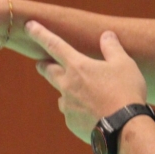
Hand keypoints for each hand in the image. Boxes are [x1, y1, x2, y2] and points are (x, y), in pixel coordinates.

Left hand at [28, 21, 146, 143]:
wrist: (124, 128)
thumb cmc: (126, 92)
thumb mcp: (124, 64)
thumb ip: (112, 48)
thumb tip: (107, 35)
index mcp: (78, 66)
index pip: (54, 45)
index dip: (40, 33)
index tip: (29, 25)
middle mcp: (67, 85)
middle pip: (48, 71)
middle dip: (44, 66)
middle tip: (41, 64)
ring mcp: (68, 105)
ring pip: (61, 95)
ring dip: (66, 92)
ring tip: (82, 95)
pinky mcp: (71, 123)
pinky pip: (71, 113)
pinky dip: (78, 111)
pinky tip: (92, 113)